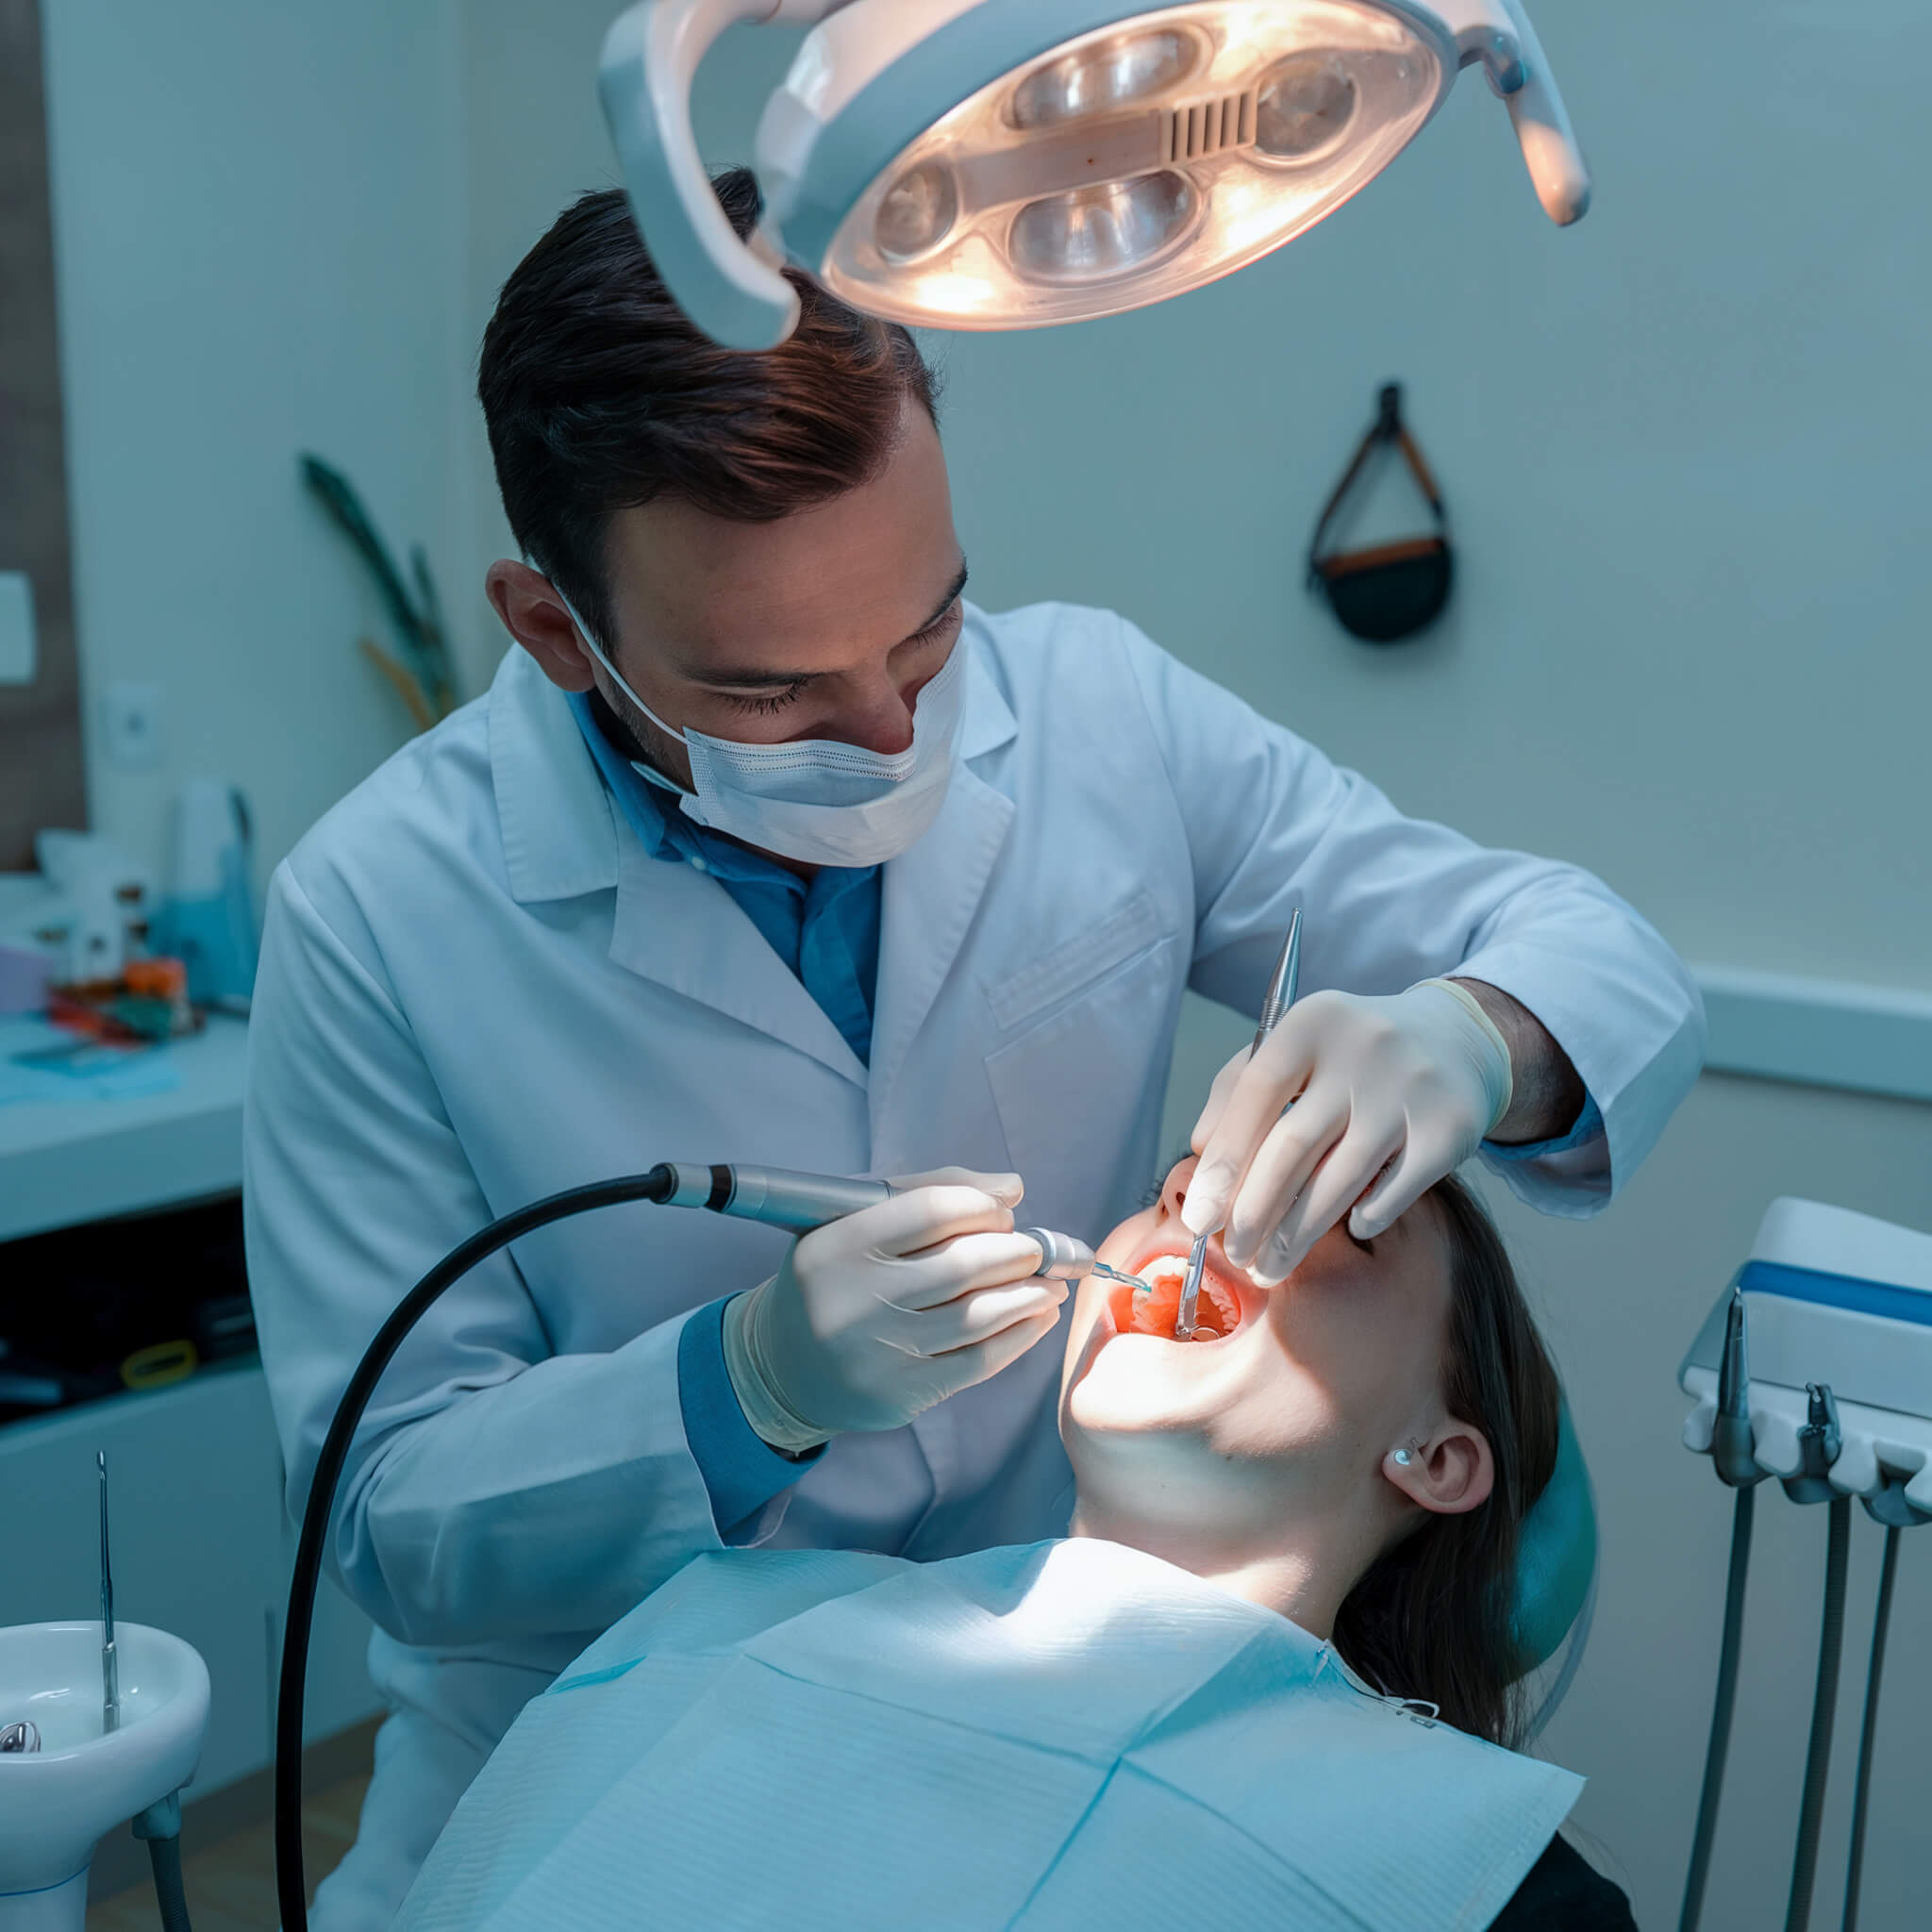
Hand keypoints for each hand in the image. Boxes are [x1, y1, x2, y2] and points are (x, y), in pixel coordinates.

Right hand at [724, 1167, 1065, 1444]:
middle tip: (1037, 1249)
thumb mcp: (856, 1220)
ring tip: (1050, 1283)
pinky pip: (978, 1362)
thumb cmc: (836, 1276)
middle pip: (964, 1264)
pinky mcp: (900, 1395)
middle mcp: (854, 1298)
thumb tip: (1013, 1188)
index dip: (982, 1206)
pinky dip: (1020, 1336)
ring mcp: (877, 1352)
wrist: (783, 1363)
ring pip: (979, 1316)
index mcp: (837, 1244)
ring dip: (1030, 1294)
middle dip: (1018, 1253)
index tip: (1004, 1213)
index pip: (932, 1210)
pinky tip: (1037, 1318)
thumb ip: (930, 1190)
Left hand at [1182, 982, 1512, 1285]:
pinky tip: (1347, 1229)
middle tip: (1234, 1255)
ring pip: (1339, 1180)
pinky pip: (1391, 1195)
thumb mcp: (1294, 1049)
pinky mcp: (1451, 1129)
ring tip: (1270, 1267)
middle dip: (1254, 1213)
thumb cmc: (1348, 1055)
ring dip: (1296, 1236)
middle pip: (1293, 1146)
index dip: (1222, 1162)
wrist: (1454, 1040)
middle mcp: (1364, 1048)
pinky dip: (1363, 1219)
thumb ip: (1237, 1091)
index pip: (1254, 1094)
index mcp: (1312, 1022)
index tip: (1199, 1218)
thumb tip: (1199, 1151)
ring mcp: (1411, 1089)